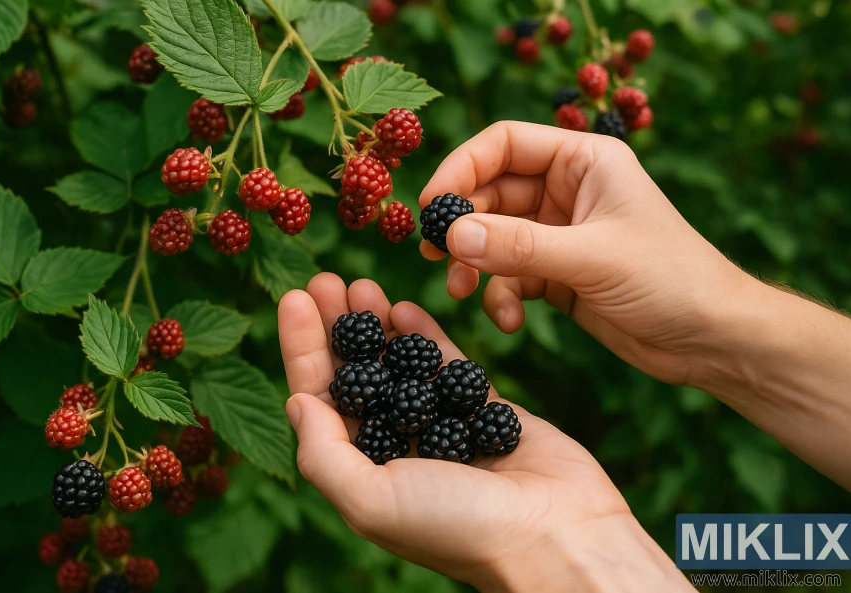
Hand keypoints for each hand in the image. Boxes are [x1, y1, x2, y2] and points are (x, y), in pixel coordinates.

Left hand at [278, 273, 691, 591]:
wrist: (557, 534)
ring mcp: (440, 426)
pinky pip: (444, 365)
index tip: (293, 298)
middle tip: (324, 277)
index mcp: (363, 473)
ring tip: (358, 282)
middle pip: (355, 376)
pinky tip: (403, 307)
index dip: (303, 349)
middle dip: (336, 328)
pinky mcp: (482, 409)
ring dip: (375, 325)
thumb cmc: (459, 527)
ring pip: (397, 365)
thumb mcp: (371, 500)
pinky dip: (423, 336)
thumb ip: (325, 452)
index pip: (321, 401)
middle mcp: (396, 448)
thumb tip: (297, 402)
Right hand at [419, 121, 751, 385]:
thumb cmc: (672, 279)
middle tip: (433, 255)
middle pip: (490, 193)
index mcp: (584, 161)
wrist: (712, 339)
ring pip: (494, 238)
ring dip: (475, 265)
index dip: (461, 168)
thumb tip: (450, 236)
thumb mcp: (592, 258)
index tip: (430, 206)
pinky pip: (510, 276)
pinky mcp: (557, 275)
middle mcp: (568, 191)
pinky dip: (501, 296)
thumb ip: (519, 246)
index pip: (504, 144)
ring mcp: (560, 234)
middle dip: (463, 226)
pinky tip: (509, 320)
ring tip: (462, 291)